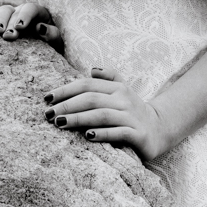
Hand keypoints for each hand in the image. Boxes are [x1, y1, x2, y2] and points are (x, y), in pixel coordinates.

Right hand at [0, 2, 62, 52]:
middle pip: (15, 11)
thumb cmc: (51, 44)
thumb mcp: (56, 41)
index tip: (19, 27)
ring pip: (3, 10)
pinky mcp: (2, 20)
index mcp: (39, 13)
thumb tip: (40, 27)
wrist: (46, 50)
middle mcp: (24, 11)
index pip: (31, 8)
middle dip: (10, 23)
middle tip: (8, 36)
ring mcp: (12, 14)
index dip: (24, 16)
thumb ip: (52, 34)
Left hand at [43, 67, 167, 161]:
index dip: (66, 90)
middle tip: (48, 114)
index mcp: (117, 87)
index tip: (46, 98)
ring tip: (60, 123)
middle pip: (91, 99)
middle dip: (67, 105)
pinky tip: (87, 136)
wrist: (160, 129)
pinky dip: (102, 133)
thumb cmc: (132, 110)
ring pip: (101, 115)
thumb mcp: (122, 90)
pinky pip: (118, 133)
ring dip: (79, 119)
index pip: (87, 85)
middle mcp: (124, 99)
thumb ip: (108, 77)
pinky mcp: (138, 135)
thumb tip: (91, 70)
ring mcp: (131, 117)